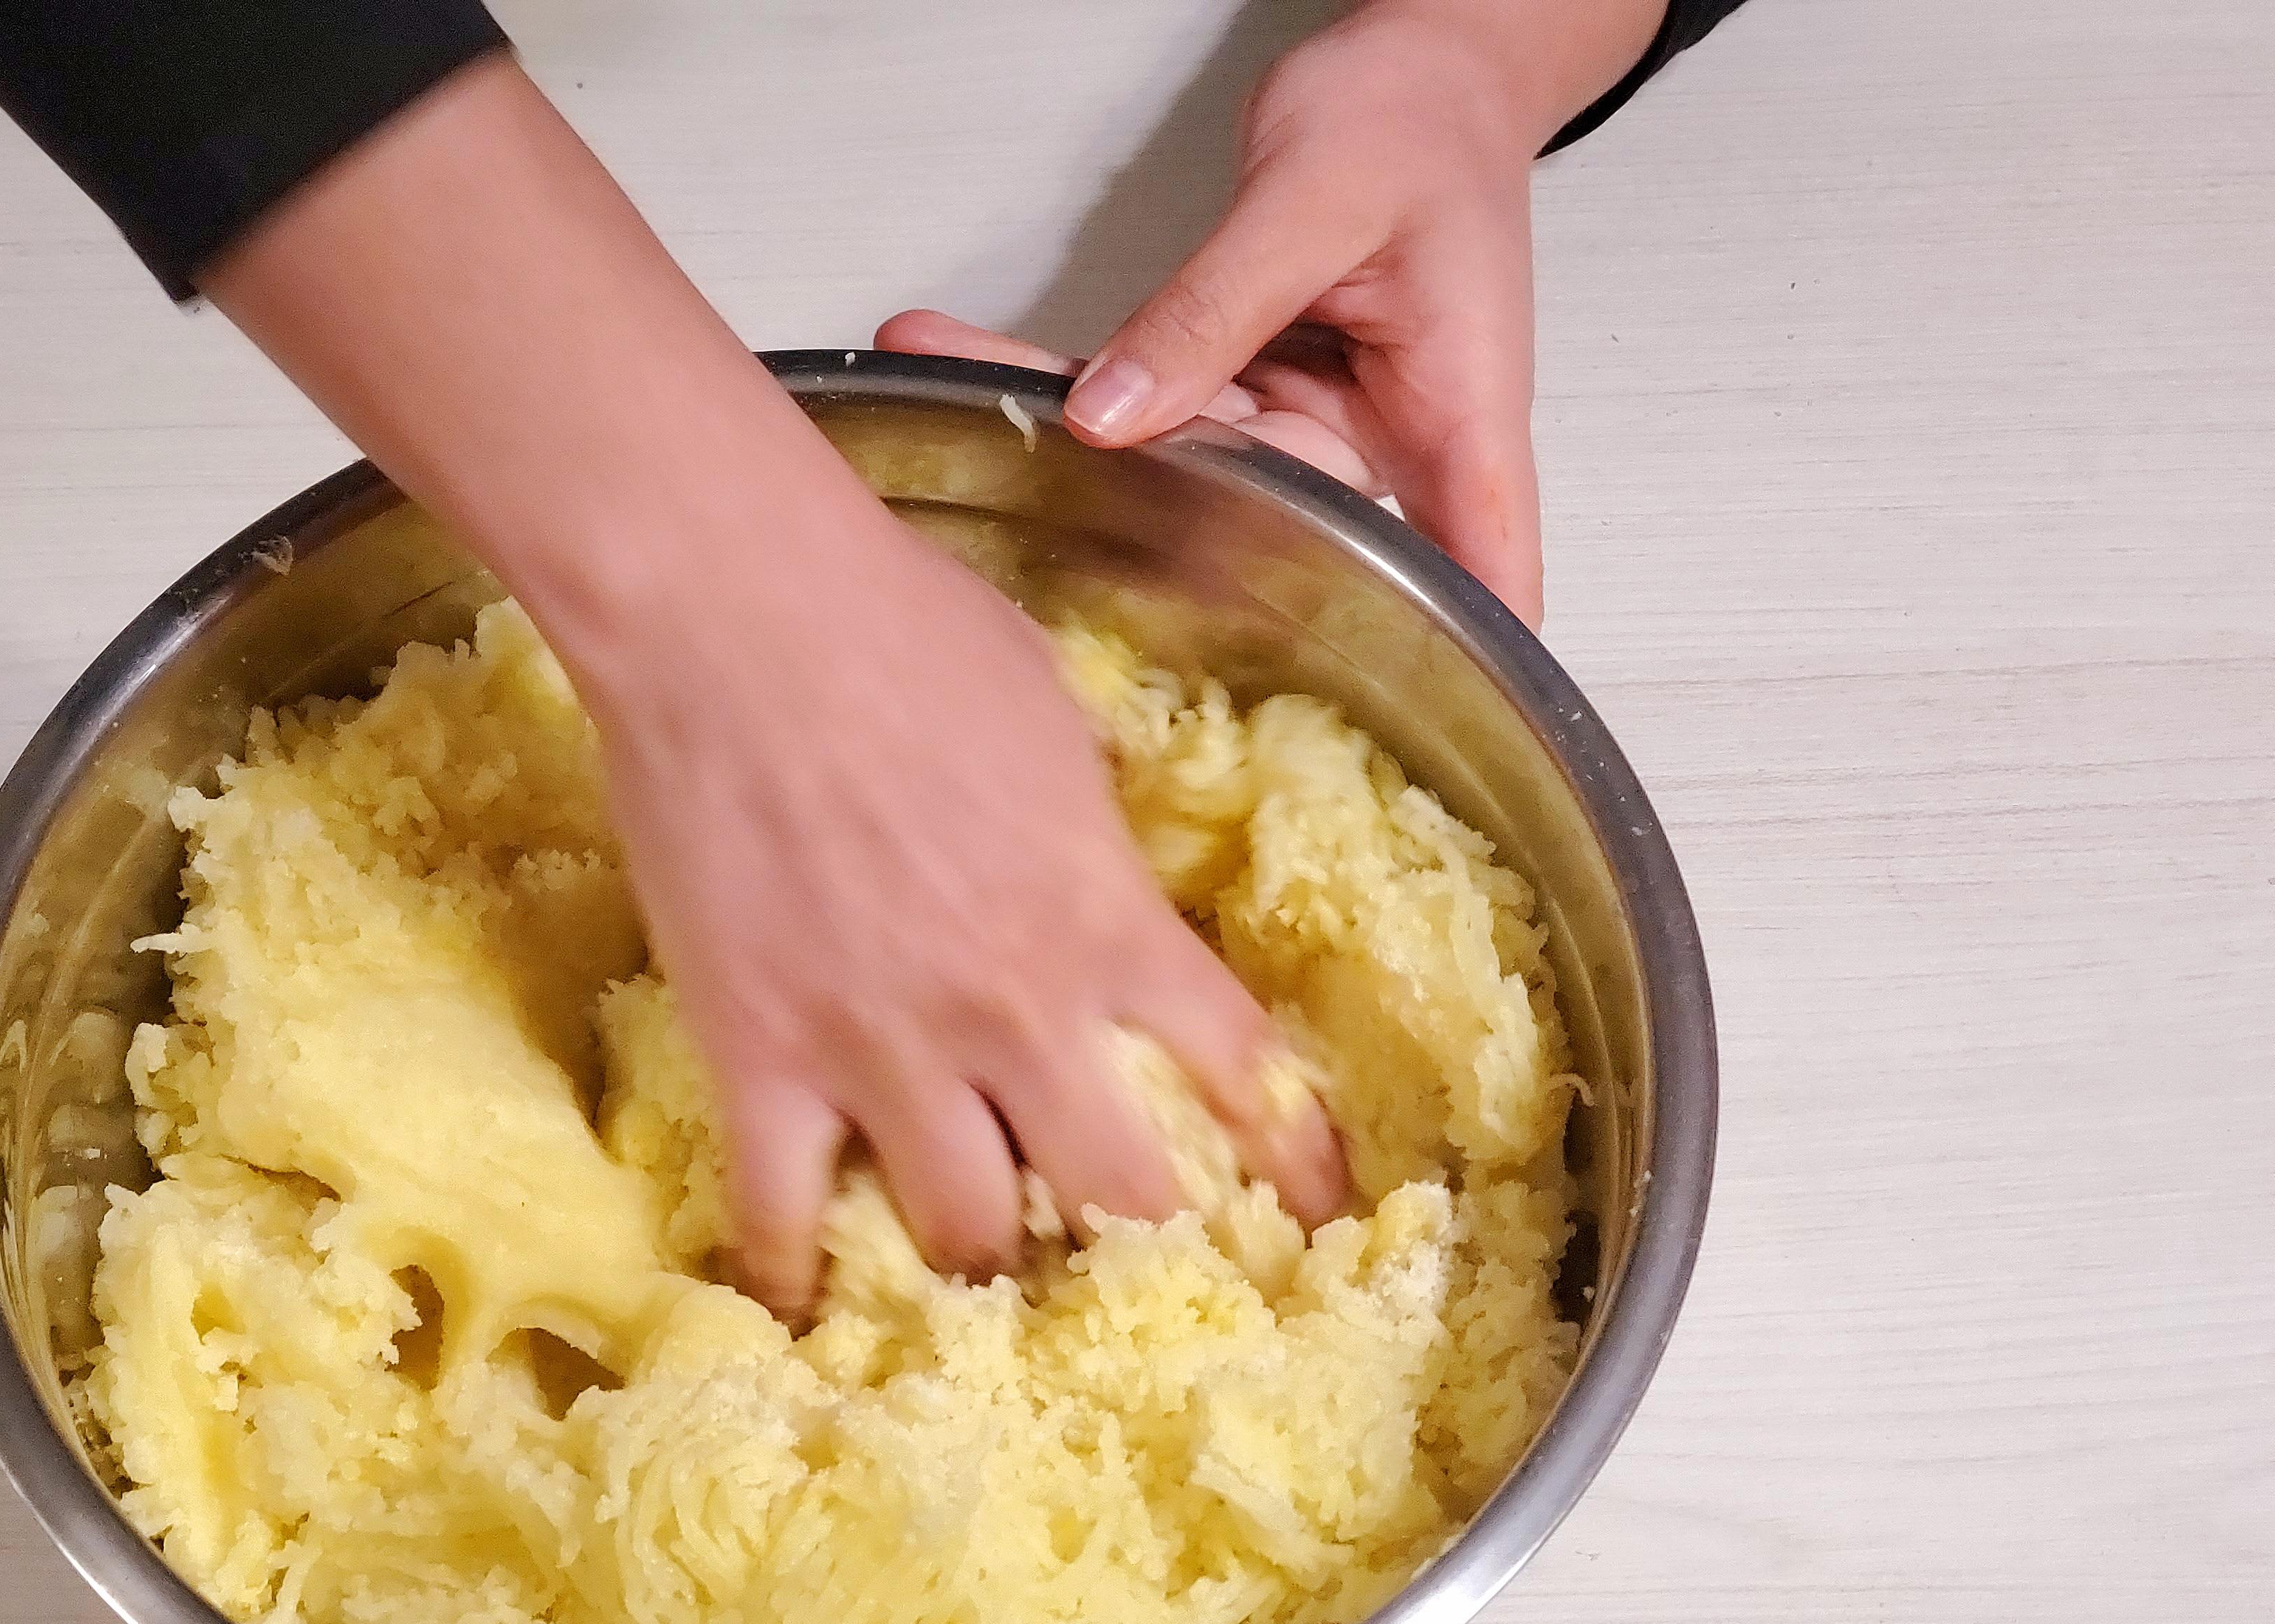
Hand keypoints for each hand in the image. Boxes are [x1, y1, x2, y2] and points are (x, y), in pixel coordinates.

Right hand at [584, 504, 1346, 1316]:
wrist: (737, 614)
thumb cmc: (904, 628)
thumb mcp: (1056, 718)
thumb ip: (1094, 825)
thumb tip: (1102, 861)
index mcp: (1109, 920)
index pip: (1247, 1074)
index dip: (1296, 1164)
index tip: (1315, 1219)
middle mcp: (1018, 1012)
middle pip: (1120, 1200)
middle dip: (1138, 1251)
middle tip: (1128, 1272)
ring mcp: (886, 1049)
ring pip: (966, 1232)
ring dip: (983, 1267)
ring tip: (977, 1287)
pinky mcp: (763, 1060)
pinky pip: (782, 1215)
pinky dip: (795, 1275)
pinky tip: (802, 1312)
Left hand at [883, 0, 1665, 627]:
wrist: (1421, 65)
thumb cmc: (1421, 121)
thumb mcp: (1316, 202)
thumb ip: (1213, 310)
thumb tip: (1116, 410)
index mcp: (1454, 424)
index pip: (1474, 579)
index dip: (1426, 680)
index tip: (1345, 759)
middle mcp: (1376, 445)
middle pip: (1277, 535)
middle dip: (1147, 559)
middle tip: (1017, 564)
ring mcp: (1302, 426)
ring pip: (1181, 468)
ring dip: (1058, 442)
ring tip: (945, 406)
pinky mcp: (1241, 388)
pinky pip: (1145, 397)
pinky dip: (1053, 381)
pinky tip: (956, 359)